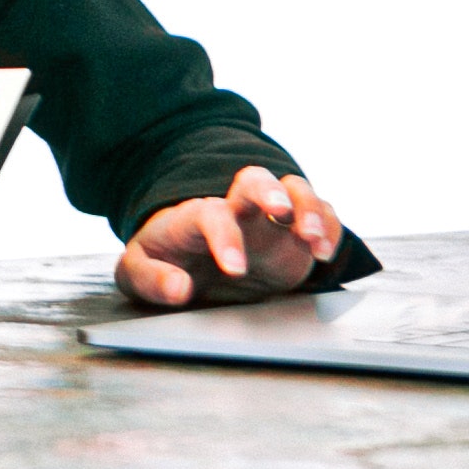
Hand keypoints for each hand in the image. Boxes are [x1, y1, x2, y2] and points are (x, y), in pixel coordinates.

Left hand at [116, 167, 341, 306]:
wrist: (188, 265)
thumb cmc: (164, 263)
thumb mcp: (138, 273)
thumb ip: (151, 279)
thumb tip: (178, 288)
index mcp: (195, 217)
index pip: (211, 213)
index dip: (225, 237)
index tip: (234, 270)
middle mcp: (236, 210)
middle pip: (254, 179)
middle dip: (270, 190)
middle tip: (281, 213)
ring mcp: (270, 220)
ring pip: (295, 191)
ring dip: (310, 209)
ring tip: (315, 243)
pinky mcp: (296, 236)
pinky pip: (321, 216)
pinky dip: (330, 228)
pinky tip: (325, 251)